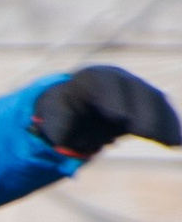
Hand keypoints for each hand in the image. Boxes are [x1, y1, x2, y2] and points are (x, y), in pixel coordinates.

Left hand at [33, 66, 179, 157]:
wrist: (77, 105)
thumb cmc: (62, 111)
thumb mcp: (53, 117)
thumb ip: (59, 124)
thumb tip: (63, 138)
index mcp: (90, 78)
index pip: (104, 84)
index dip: (113, 100)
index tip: (119, 118)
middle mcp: (117, 78)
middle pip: (135, 90)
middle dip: (143, 112)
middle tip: (148, 134)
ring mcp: (135, 87)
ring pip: (154, 100)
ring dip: (164, 122)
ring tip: (171, 143)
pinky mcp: (148, 101)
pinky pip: (162, 111)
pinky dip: (169, 126)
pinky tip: (176, 143)